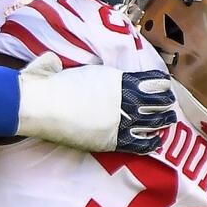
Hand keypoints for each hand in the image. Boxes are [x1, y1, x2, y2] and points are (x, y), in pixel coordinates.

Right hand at [15, 53, 176, 153]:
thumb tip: (54, 63)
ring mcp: (119, 120)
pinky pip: (140, 143)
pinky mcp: (111, 140)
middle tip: (168, 105)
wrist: (39, 106)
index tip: (163, 86)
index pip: (153, 80)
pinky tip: (155, 142)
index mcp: (116, 78)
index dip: (161, 84)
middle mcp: (123, 98)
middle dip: (165, 103)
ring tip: (167, 121)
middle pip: (157, 101)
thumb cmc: (48, 84)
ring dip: (162, 121)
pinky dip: (151, 142)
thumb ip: (71, 66)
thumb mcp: (64, 67)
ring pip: (153, 122)